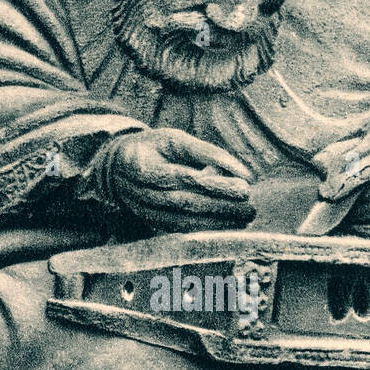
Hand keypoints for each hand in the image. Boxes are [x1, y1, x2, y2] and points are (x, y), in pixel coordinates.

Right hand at [103, 128, 255, 231]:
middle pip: (186, 202)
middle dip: (222, 206)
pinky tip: (227, 227)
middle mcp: (142, 193)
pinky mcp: (153, 224)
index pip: (185, 178)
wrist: (118, 168)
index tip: (245, 185)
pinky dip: (206, 230)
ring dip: (218, 222)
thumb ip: (206, 152)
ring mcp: (145, 212)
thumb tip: (241, 171)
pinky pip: (181, 231)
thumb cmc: (152, 148)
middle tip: (251, 206)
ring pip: (184, 221)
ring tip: (244, 218)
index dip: (216, 183)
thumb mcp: (174, 138)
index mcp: (144, 167)